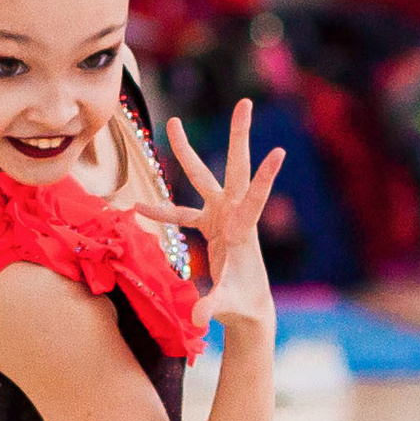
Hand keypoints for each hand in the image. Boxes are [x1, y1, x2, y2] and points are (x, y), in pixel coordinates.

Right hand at [136, 98, 285, 332]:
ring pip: (203, 178)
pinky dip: (162, 211)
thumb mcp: (227, 306)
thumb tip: (199, 317)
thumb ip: (211, 307)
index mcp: (242, 230)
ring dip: (187, 152)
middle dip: (239, 136)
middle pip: (235, 168)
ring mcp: (221, 216)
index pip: (255, 198)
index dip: (264, 177)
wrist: (247, 307)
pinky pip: (182, 213)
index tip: (279, 151)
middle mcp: (234, 215)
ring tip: (173, 123)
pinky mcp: (210, 225)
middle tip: (244, 103)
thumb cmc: (242, 305)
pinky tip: (139, 206)